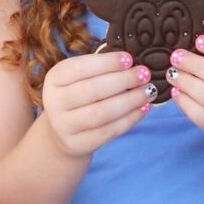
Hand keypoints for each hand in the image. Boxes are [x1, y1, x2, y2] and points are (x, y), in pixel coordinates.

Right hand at [41, 51, 156, 158]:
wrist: (61, 133)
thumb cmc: (78, 95)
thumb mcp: (80, 77)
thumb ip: (101, 68)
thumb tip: (133, 63)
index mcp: (54, 78)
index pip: (80, 68)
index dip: (106, 63)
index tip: (129, 59)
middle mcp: (54, 102)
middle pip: (91, 90)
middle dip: (122, 81)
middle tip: (144, 74)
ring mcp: (63, 126)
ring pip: (101, 113)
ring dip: (130, 101)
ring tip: (148, 91)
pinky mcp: (77, 144)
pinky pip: (108, 131)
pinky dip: (130, 119)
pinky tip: (144, 108)